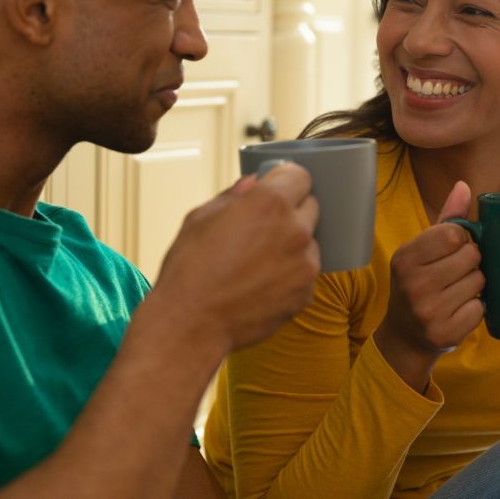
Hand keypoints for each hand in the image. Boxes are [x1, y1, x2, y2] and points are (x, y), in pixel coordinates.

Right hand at [154, 163, 320, 353]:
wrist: (190, 324)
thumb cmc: (189, 268)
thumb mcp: (201, 218)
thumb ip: (234, 196)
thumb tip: (253, 184)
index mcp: (270, 202)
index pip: (300, 176)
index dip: (286, 180)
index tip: (277, 187)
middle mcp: (295, 230)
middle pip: (310, 206)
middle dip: (291, 211)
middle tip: (264, 226)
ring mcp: (305, 264)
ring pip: (309, 242)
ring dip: (292, 245)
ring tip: (258, 261)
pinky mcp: (306, 294)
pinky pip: (305, 273)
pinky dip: (290, 274)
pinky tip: (261, 283)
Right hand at [374, 181, 484, 391]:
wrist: (405, 335)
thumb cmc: (419, 283)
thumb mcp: (423, 251)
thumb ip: (446, 220)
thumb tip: (463, 186)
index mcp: (404, 258)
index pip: (453, 233)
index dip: (461, 239)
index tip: (452, 249)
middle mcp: (413, 284)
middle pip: (471, 256)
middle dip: (471, 262)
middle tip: (456, 273)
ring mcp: (428, 311)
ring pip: (479, 282)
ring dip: (476, 285)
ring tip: (457, 291)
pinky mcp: (445, 333)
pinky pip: (480, 308)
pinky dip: (475, 308)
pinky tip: (459, 310)